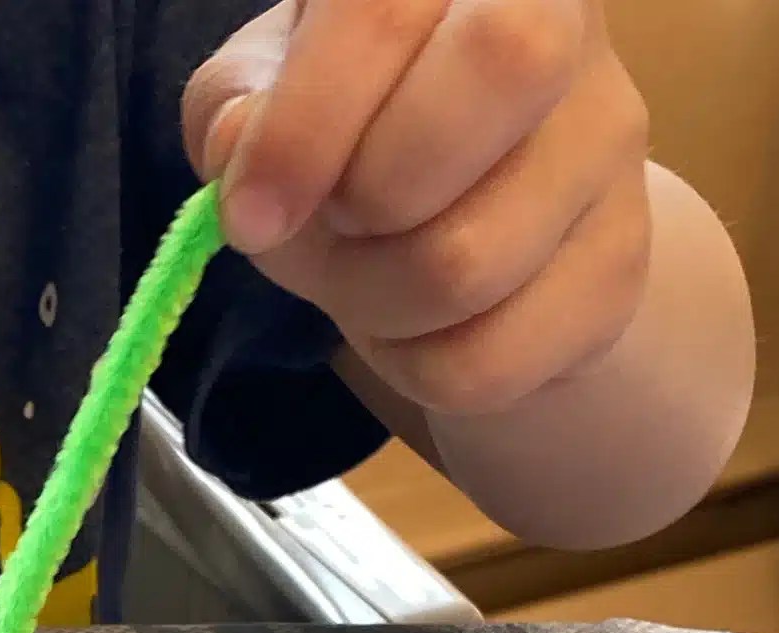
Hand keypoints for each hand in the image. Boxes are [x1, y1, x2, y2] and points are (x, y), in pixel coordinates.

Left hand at [185, 0, 652, 415]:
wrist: (468, 220)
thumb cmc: (352, 132)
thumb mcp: (266, 96)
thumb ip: (239, 109)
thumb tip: (244, 153)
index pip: (388, 6)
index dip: (305, 124)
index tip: (250, 216)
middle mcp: (564, 23)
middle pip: (495, 78)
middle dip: (366, 196)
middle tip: (336, 222)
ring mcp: (606, 145)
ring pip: (466, 262)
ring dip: (373, 304)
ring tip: (367, 281)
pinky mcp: (620, 266)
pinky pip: (484, 363)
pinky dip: (416, 370)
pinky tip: (420, 330)